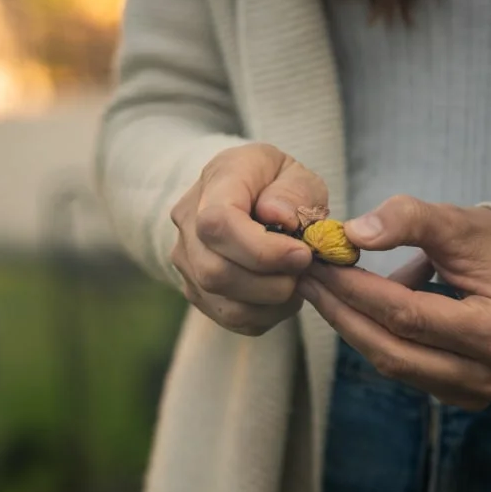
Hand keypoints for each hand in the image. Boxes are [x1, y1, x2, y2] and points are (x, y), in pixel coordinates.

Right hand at [170, 143, 326, 335]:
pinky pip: (231, 317)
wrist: (253, 194)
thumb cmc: (278, 183)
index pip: (218, 223)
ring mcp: (186, 259)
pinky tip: (282, 293)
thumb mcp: (298, 174)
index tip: (301, 254)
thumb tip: (278, 217)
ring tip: (296, 280)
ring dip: (271, 302)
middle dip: (271, 282)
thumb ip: (294, 192)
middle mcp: (188, 221)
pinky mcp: (197, 289)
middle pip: (215, 271)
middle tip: (304, 269)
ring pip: (223, 302)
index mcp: (215, 181)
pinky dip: (266, 314)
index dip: (262, 250)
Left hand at [297, 195, 490, 409]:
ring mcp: (474, 393)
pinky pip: (402, 368)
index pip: (408, 314)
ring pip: (393, 363)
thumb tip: (353, 233)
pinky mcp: (458, 396)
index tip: (320, 262)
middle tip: (307, 278)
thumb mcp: (457, 223)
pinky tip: (350, 306)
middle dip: (342, 311)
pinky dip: (372, 336)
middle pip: (394, 349)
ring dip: (351, 325)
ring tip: (321, 289)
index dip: (358, 289)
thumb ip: (408, 220)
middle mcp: (490, 374)